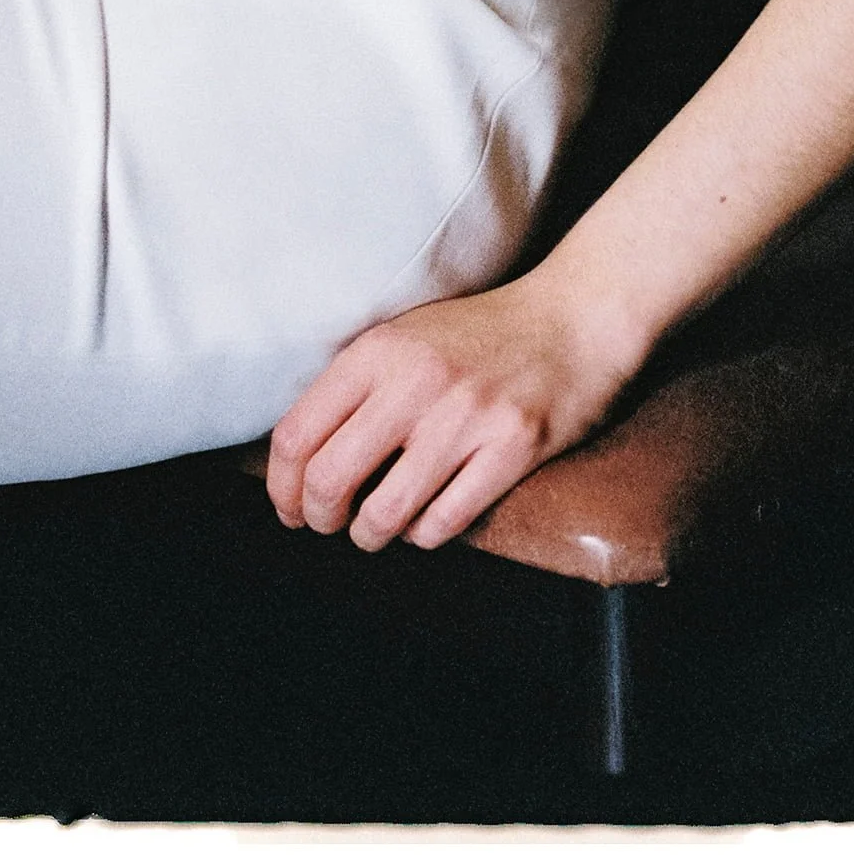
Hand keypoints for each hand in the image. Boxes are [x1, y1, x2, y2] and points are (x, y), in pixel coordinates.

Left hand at [265, 273, 640, 551]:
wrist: (572, 318)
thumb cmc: (480, 336)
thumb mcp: (405, 337)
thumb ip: (354, 386)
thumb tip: (299, 459)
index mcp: (379, 350)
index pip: (296, 434)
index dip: (281, 487)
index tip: (290, 506)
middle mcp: (415, 382)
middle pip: (329, 482)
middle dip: (320, 518)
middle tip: (330, 522)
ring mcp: (465, 418)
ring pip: (383, 516)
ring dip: (369, 536)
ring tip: (375, 528)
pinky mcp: (511, 450)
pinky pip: (443, 524)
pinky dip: (424, 534)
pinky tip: (427, 517)